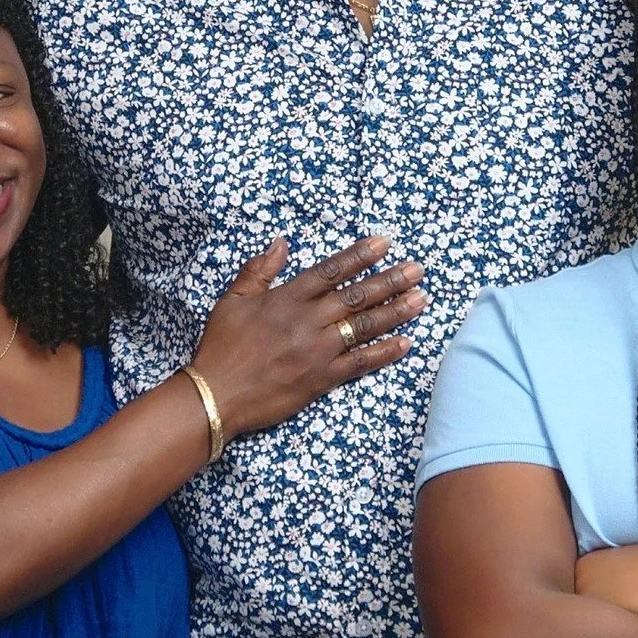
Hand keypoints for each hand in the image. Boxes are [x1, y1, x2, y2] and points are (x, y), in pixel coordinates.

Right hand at [188, 236, 425, 438]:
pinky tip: (406, 343)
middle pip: (356, 296)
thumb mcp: (232, 300)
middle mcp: (306, 321)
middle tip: (418, 269)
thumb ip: (258, 270)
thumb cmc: (221, 347)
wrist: (216, 394)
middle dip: (390, 280)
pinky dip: (384, 352)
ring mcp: (317, 351)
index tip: (385, 243)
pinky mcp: (321, 379)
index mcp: (286, 299)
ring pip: (364, 326)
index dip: (359, 256)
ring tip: (421, 299)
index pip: (330, 271)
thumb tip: (281, 243)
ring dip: (396, 311)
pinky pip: (360, 363)